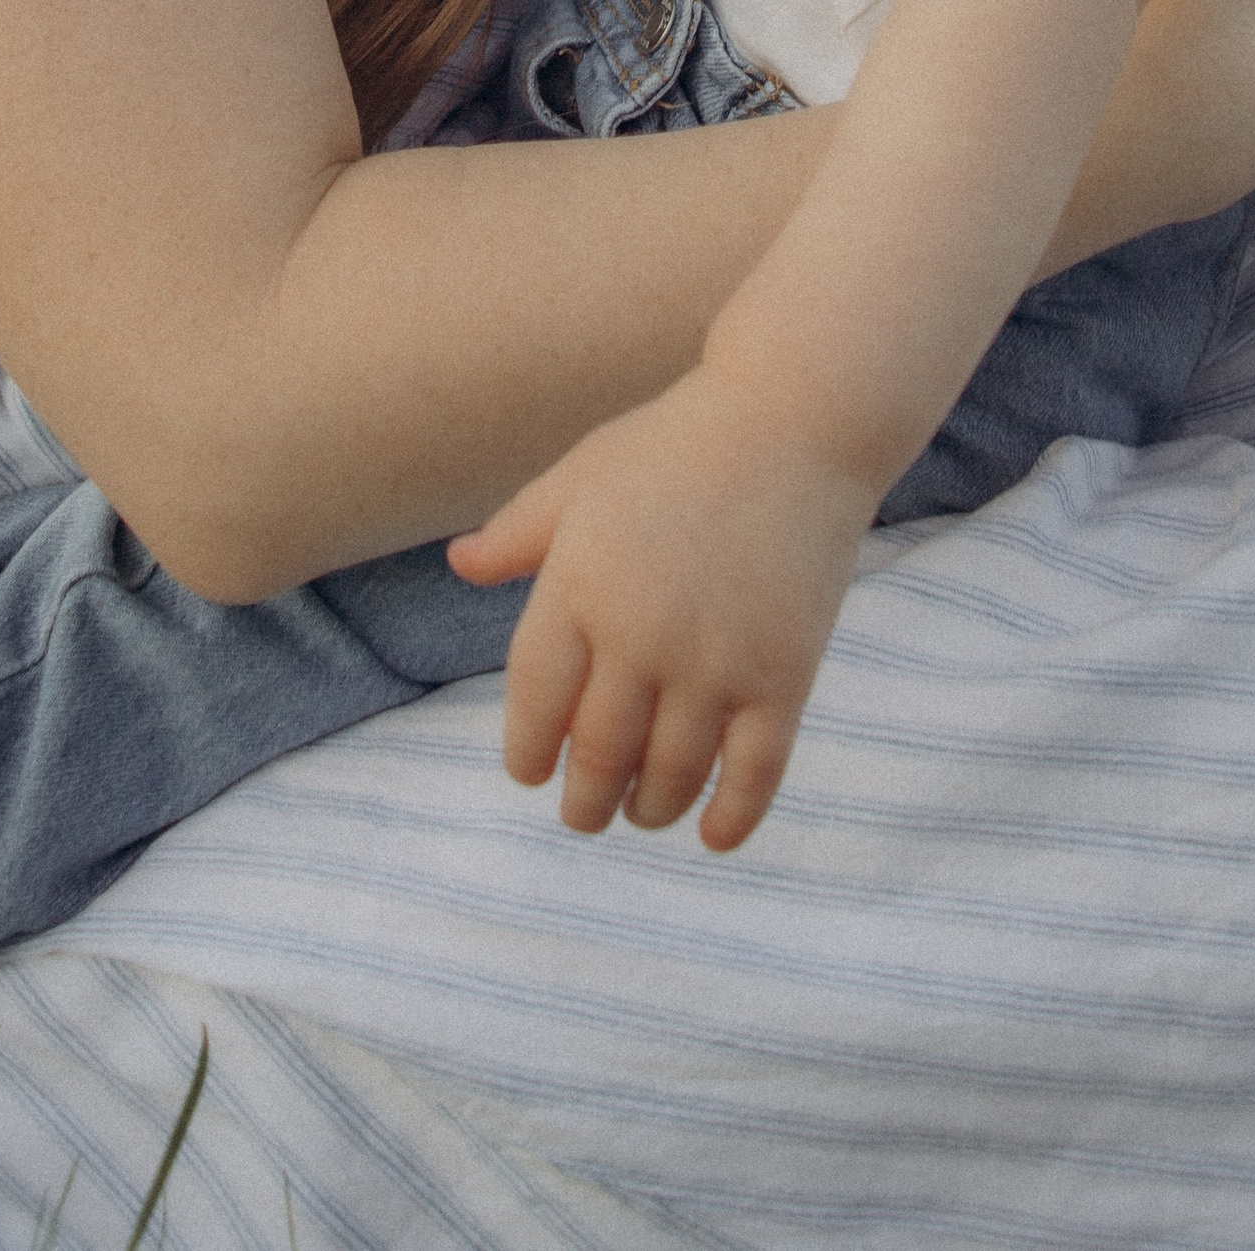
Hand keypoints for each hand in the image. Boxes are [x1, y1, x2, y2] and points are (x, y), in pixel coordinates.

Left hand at [448, 366, 875, 852]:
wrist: (796, 418)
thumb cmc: (676, 443)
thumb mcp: (581, 475)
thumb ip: (518, 532)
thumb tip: (459, 565)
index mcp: (579, 584)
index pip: (535, 701)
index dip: (528, 750)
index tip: (531, 772)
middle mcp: (641, 632)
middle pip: (600, 755)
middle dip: (585, 800)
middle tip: (584, 814)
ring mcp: (716, 658)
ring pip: (671, 775)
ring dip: (649, 810)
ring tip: (640, 813)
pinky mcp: (784, 674)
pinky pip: (754, 773)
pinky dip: (732, 817)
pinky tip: (713, 836)